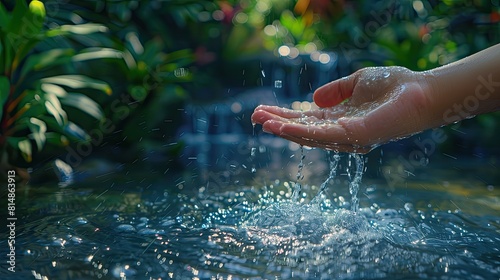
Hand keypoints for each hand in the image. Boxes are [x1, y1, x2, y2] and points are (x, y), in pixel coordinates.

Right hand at [252, 66, 434, 152]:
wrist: (419, 91)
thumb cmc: (394, 86)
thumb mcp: (358, 82)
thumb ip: (336, 90)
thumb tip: (314, 97)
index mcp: (340, 119)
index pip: (306, 120)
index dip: (284, 115)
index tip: (263, 110)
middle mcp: (340, 132)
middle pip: (302, 130)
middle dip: (278, 124)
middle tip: (254, 117)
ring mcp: (345, 138)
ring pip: (306, 136)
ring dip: (281, 129)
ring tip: (260, 121)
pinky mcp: (352, 137)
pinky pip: (319, 136)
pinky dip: (297, 132)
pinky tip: (278, 126)